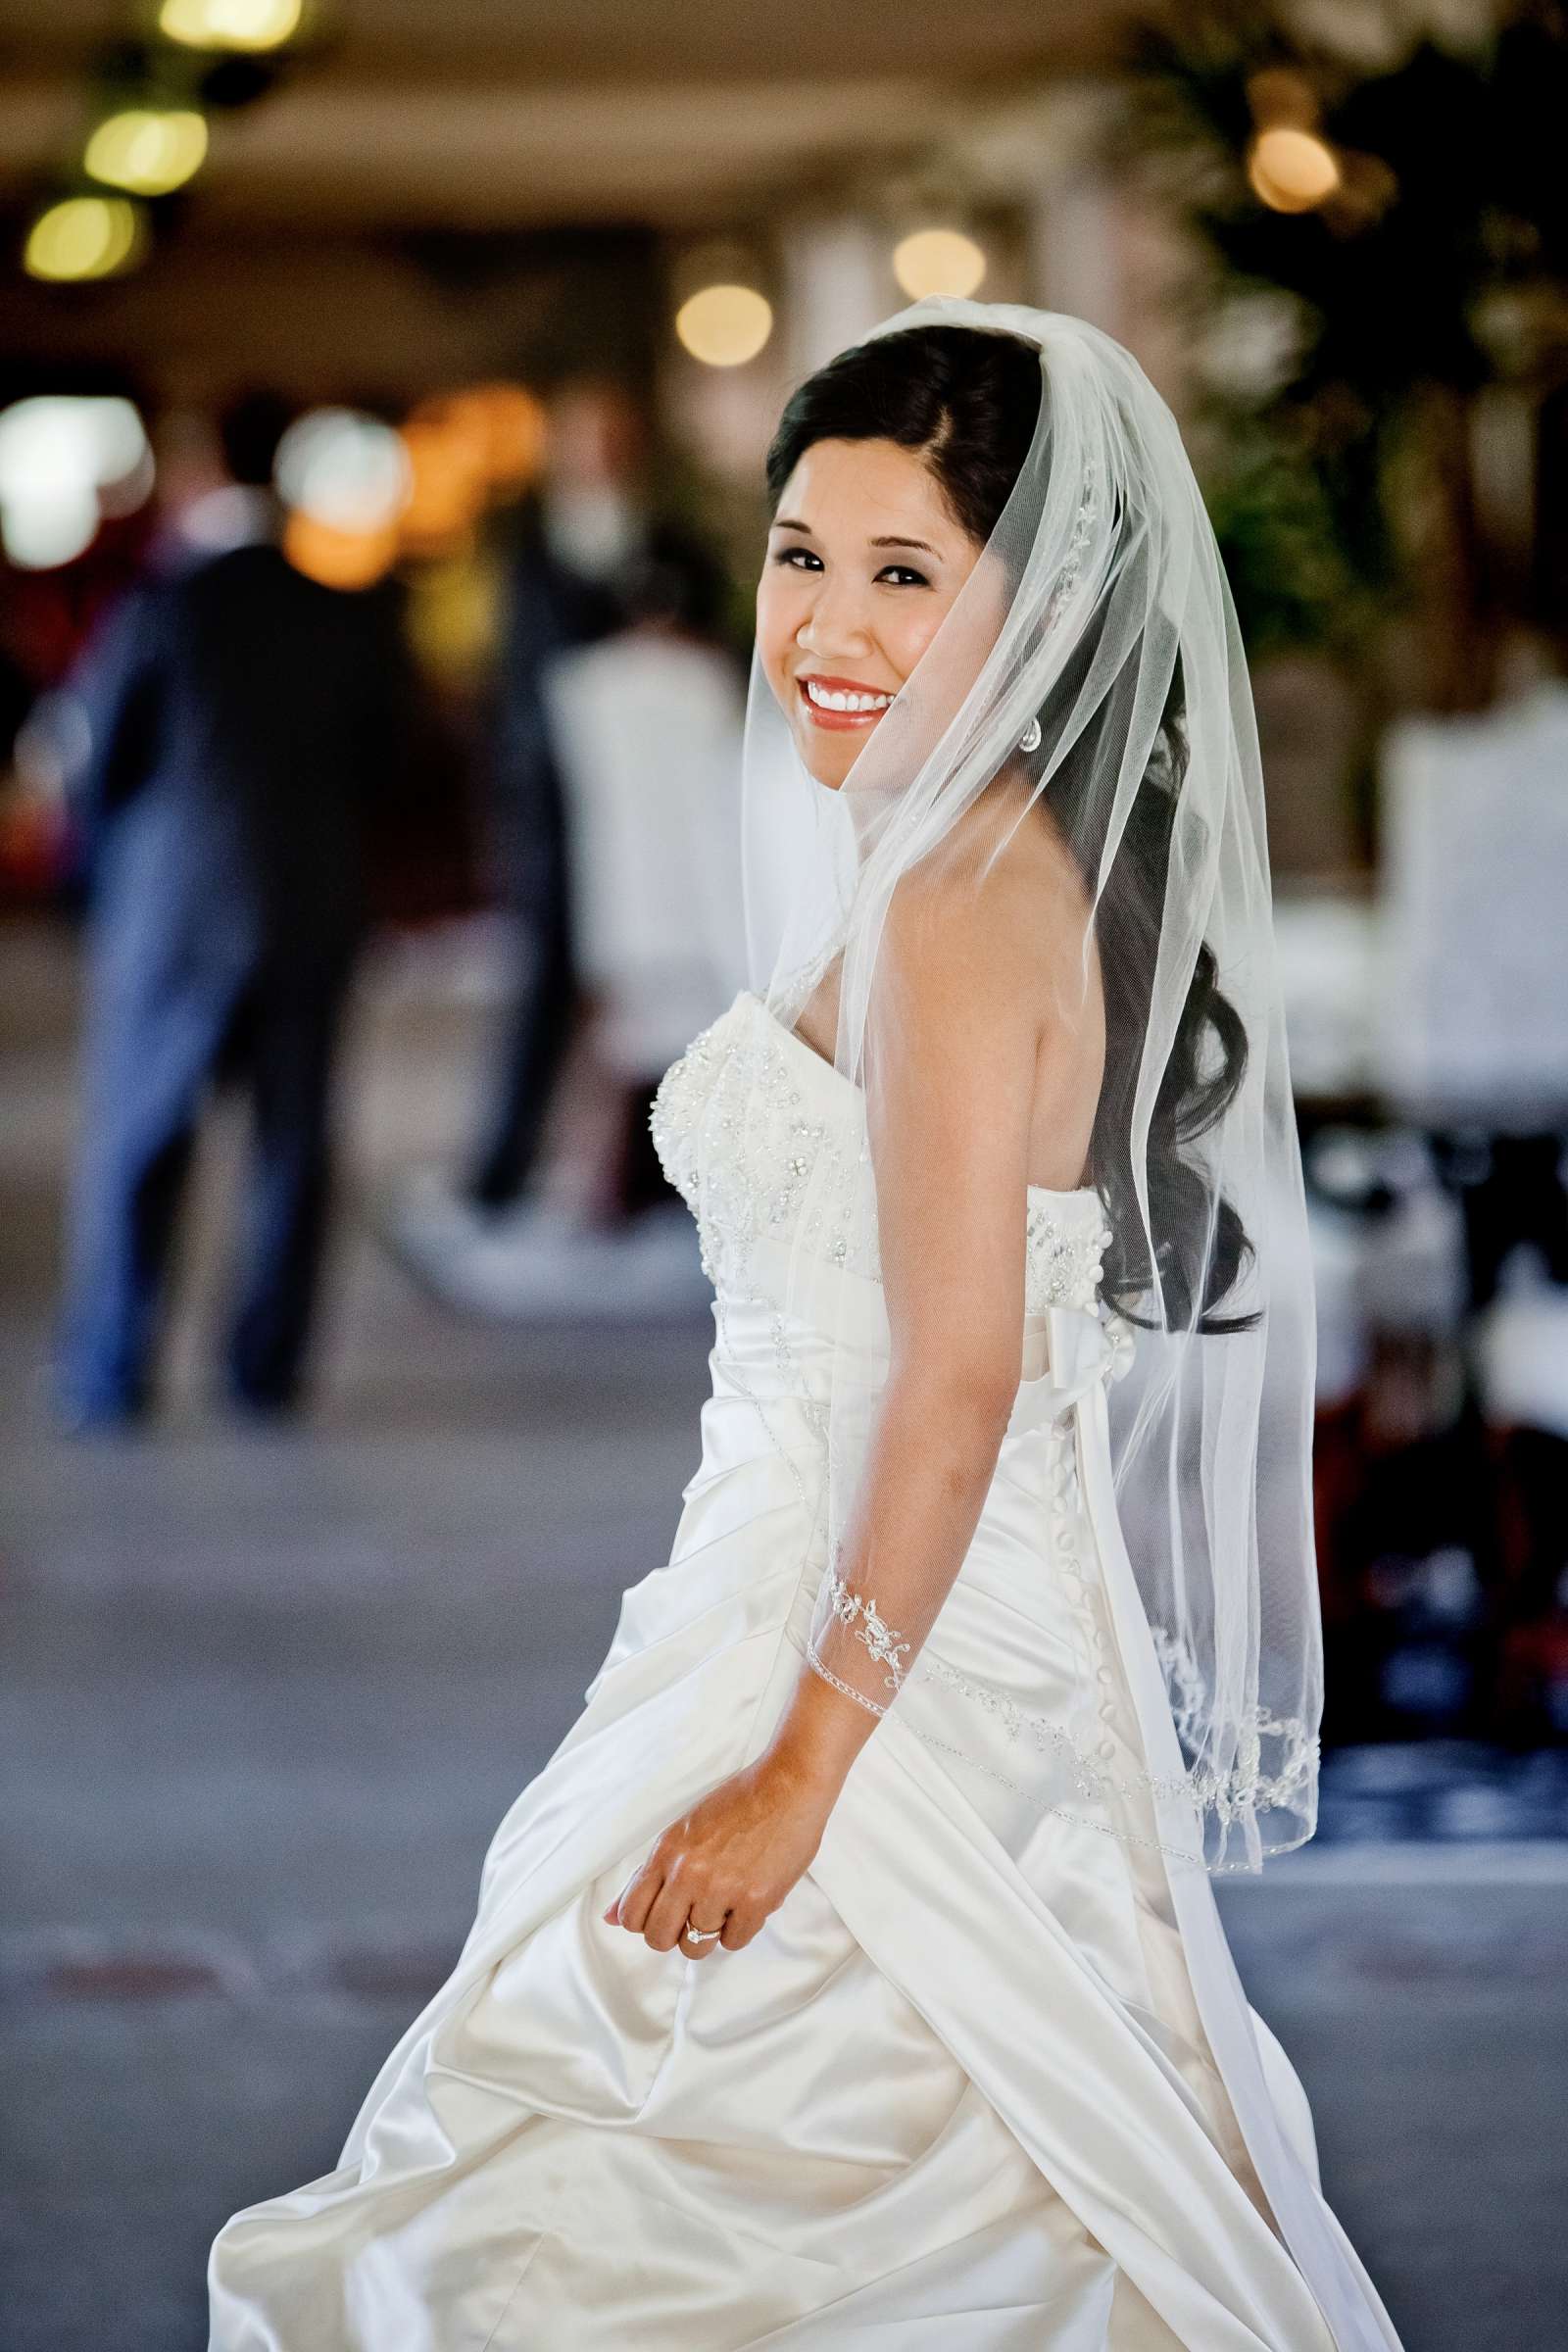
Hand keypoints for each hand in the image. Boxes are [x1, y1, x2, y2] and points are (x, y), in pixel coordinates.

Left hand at [602, 1751, 836, 1959]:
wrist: (788, 1784)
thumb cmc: (738, 1802)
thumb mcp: (683, 1831)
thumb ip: (648, 1875)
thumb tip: (610, 1918)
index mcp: (666, 1853)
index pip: (631, 1915)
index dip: (645, 1922)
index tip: (664, 1913)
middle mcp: (687, 1874)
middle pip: (658, 1938)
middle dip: (673, 1934)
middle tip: (693, 1915)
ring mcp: (722, 1889)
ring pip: (695, 1945)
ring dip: (707, 1933)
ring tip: (722, 1907)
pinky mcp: (756, 1901)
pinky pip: (733, 1942)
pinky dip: (738, 1929)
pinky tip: (745, 1904)